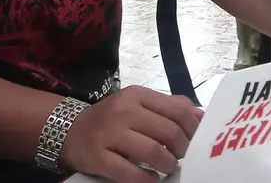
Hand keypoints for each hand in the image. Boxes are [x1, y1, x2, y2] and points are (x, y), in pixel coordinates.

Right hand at [61, 86, 203, 182]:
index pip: (177, 109)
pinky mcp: (99, 157)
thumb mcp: (137, 103)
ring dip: (168, 164)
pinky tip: (151, 178)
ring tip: (169, 167)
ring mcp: (110, 134)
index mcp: (137, 95)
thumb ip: (168, 106)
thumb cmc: (111, 119)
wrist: (70, 130)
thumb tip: (201, 116)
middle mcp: (124, 111)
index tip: (197, 140)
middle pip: (168, 131)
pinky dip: (146, 178)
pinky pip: (129, 172)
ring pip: (153, 151)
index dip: (194, 128)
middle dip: (182, 149)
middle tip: (182, 157)